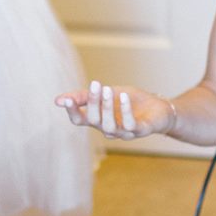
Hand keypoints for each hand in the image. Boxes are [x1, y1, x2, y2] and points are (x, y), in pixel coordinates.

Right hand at [55, 80, 176, 138]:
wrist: (158, 107)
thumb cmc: (129, 101)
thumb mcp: (105, 93)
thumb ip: (83, 97)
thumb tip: (57, 100)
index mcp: (98, 120)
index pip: (79, 120)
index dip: (72, 111)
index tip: (66, 100)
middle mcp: (108, 129)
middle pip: (94, 120)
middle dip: (93, 102)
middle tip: (96, 84)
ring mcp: (124, 132)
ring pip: (110, 125)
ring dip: (108, 107)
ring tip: (109, 90)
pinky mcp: (140, 130)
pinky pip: (129, 125)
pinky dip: (126, 110)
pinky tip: (123, 97)